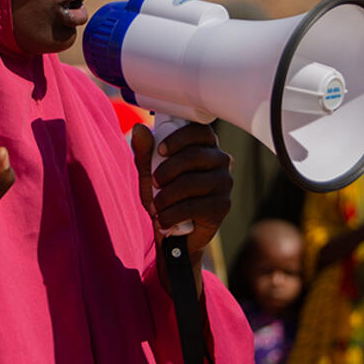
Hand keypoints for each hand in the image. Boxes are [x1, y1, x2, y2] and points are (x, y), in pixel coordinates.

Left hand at [131, 121, 230, 256]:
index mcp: (204, 145)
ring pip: (192, 182)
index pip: (199, 131)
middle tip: (155, 182)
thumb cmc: (164, 196)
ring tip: (155, 207)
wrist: (173, 235)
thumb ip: (144, 151)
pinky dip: (172, 215)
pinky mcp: (223, 206)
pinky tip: (162, 220)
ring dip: (166, 196)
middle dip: (167, 170)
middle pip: (194, 155)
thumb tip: (139, 128)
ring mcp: (224, 183)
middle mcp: (220, 161)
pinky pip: (194, 206)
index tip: (161, 150)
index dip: (179, 138)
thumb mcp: (149, 172)